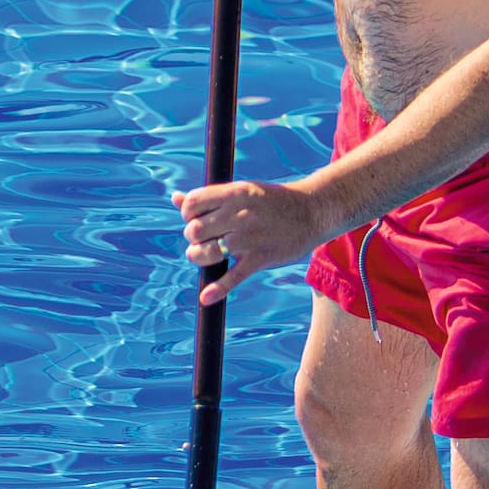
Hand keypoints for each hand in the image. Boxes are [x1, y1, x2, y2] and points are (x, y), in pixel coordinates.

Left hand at [173, 175, 327, 300]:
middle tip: (204, 239)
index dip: (188, 213)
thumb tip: (175, 198)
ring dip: (198, 257)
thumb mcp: (242, 191)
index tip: (196, 218)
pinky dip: (218, 289)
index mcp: (234, 193)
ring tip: (204, 255)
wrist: (313, 211)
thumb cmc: (272, 201)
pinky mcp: (262, 258)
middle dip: (193, 237)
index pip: (193, 204)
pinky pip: (234, 276)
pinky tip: (206, 298)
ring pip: (208, 253)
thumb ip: (209, 197)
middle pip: (195, 230)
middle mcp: (240, 215)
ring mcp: (250, 238)